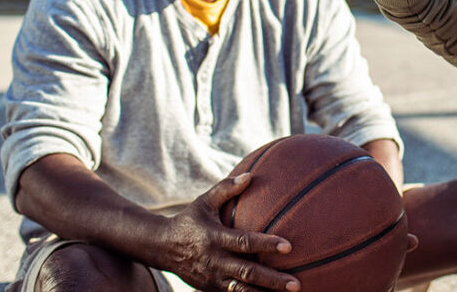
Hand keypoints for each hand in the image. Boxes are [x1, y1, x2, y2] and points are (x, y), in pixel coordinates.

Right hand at [158, 174, 299, 291]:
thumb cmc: (189, 221)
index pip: (244, 242)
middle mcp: (214, 261)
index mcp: (214, 238)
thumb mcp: (204, 202)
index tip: (288, 246)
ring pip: (242, 291)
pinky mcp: (211, 289)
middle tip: (295, 284)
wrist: (160, 247)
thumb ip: (226, 189)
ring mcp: (212, 278)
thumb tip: (250, 175)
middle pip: (247, 273)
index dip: (266, 244)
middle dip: (272, 280)